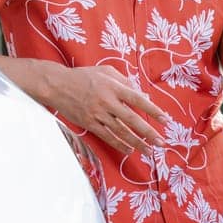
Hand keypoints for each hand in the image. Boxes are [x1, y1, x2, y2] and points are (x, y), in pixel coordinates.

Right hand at [47, 64, 165, 155]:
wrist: (57, 85)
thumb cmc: (84, 76)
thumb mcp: (106, 71)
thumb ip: (125, 82)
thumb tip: (142, 96)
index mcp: (113, 87)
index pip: (138, 100)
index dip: (152, 110)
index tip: (165, 119)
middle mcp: (107, 102)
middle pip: (131, 120)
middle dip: (148, 133)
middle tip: (160, 142)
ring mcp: (97, 114)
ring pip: (120, 132)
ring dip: (136, 143)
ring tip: (149, 151)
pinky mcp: (89, 123)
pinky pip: (106, 136)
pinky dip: (119, 144)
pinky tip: (129, 150)